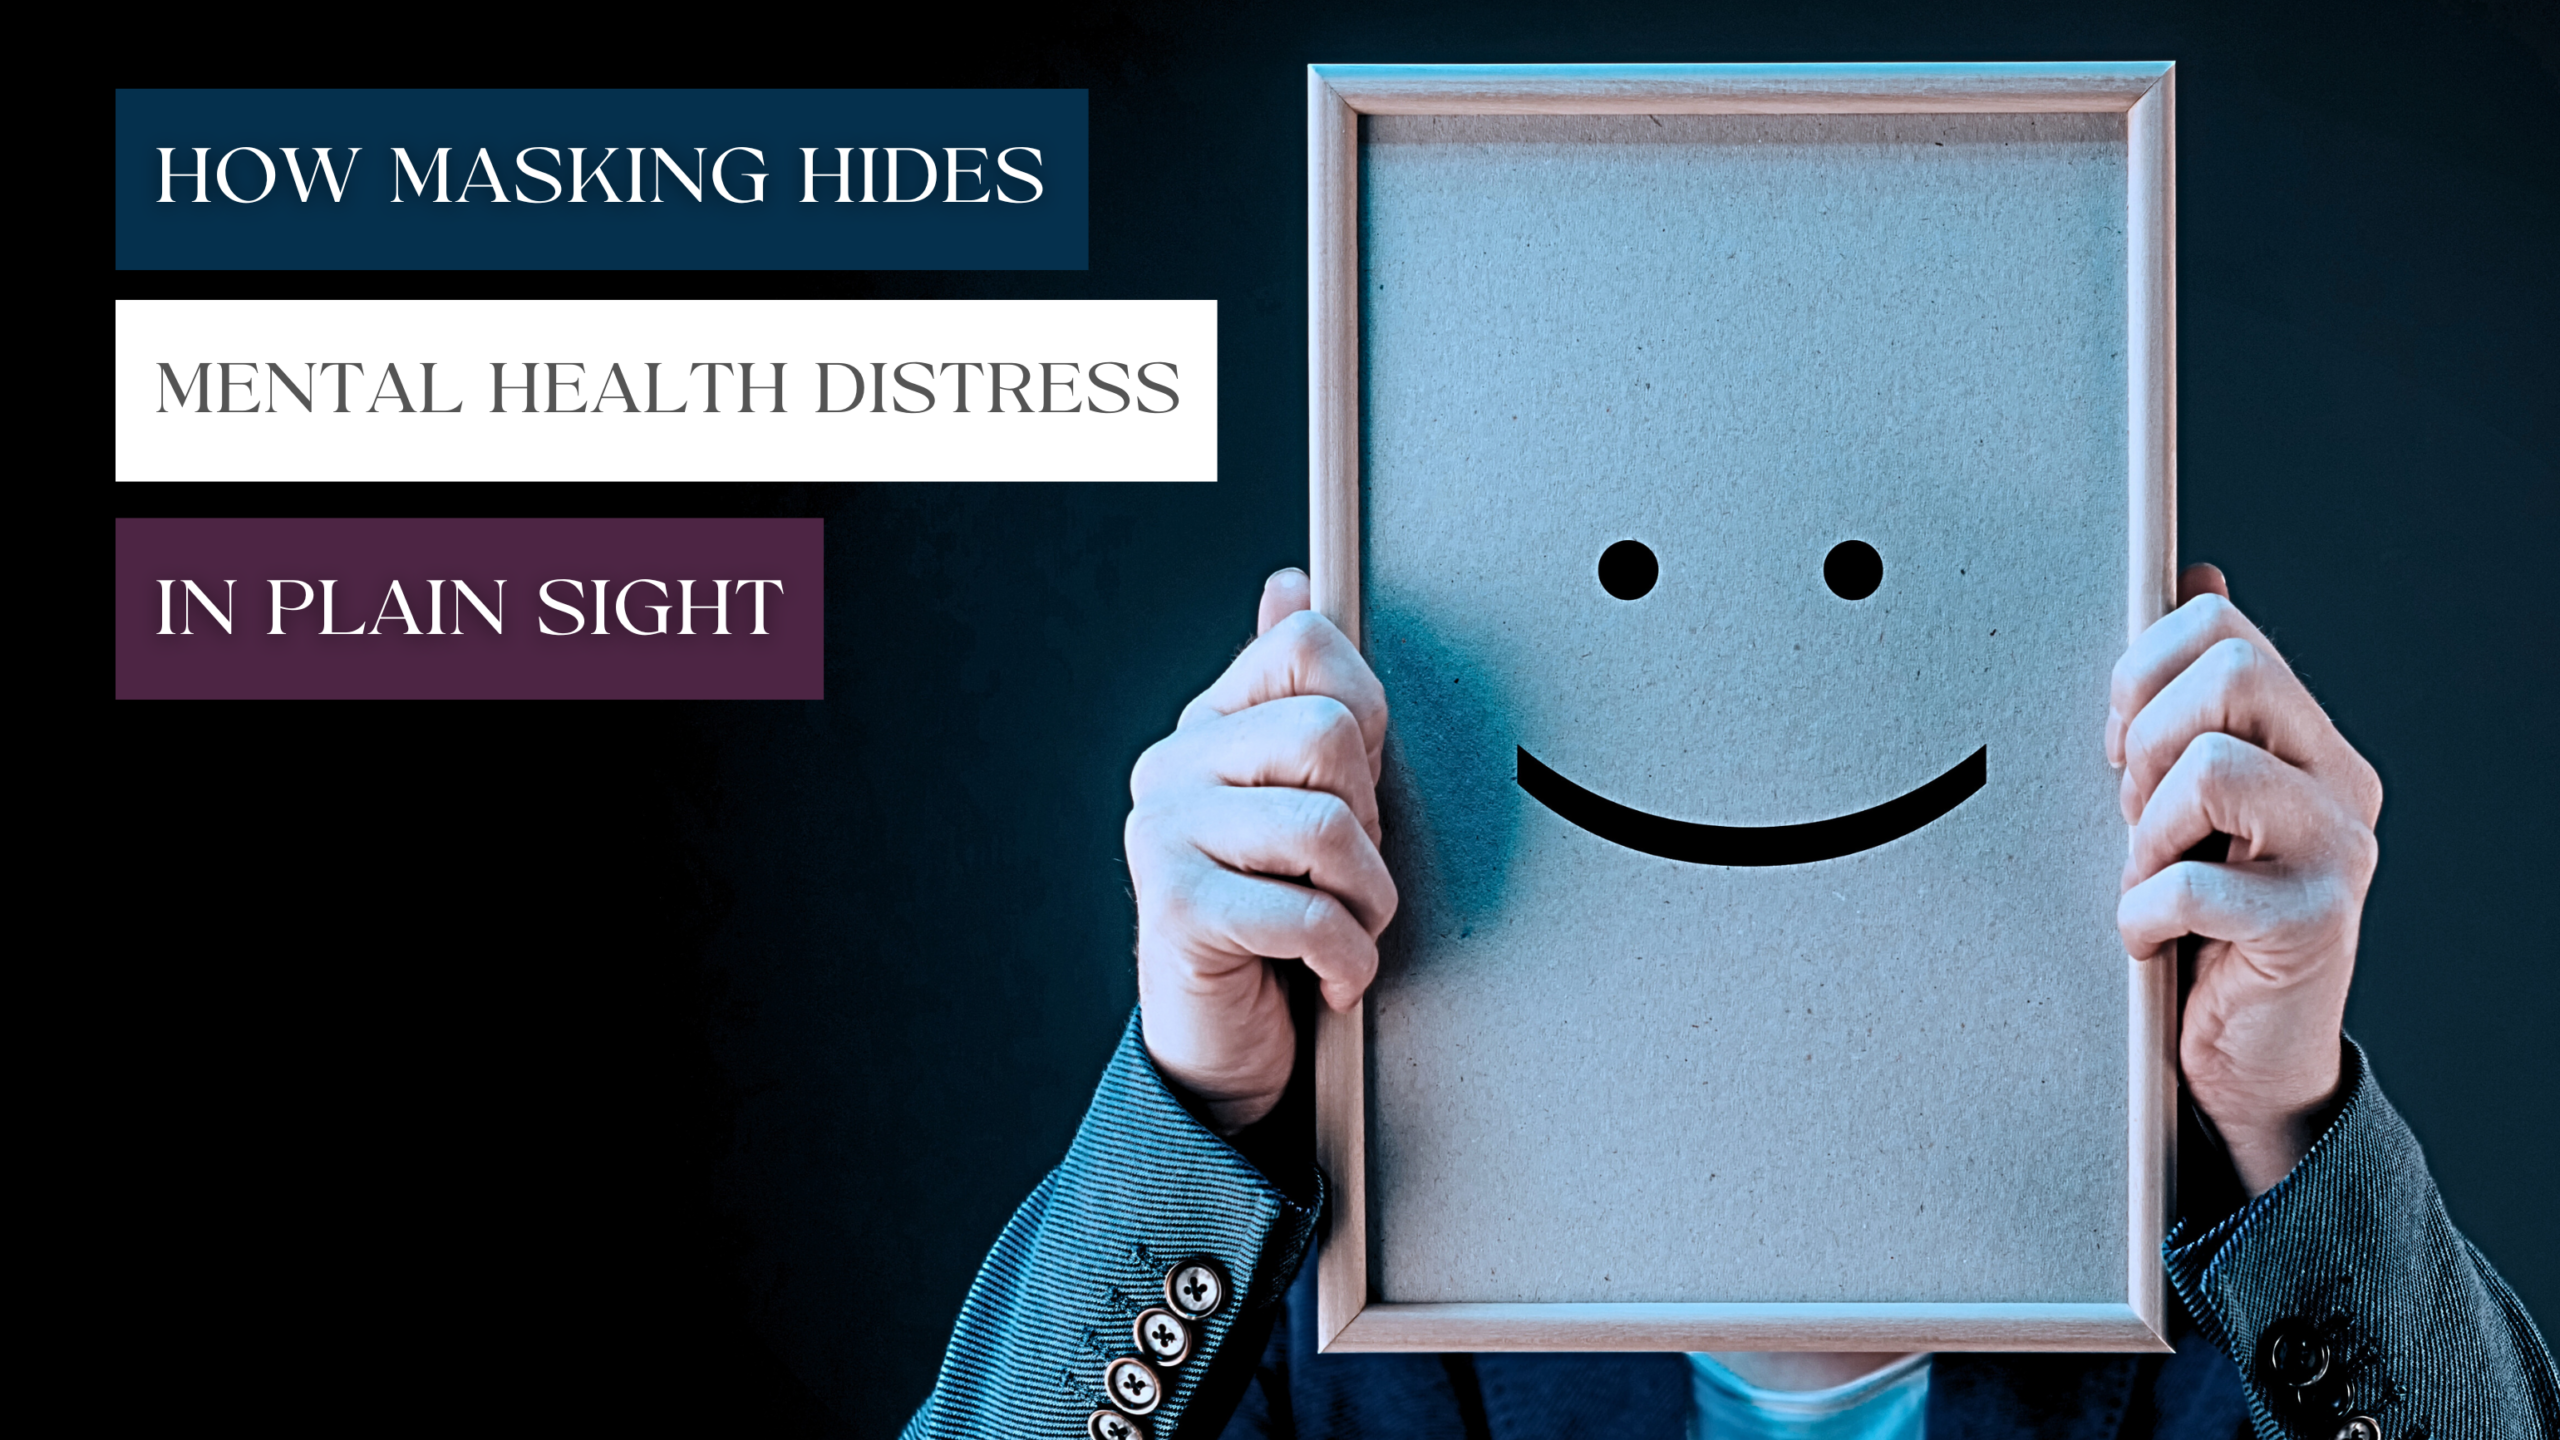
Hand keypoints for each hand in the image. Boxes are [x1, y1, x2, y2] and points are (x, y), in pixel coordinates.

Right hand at [1125, 569, 1397, 1132]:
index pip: (1311, 645)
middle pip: (1330, 733)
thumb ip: (1297, 695)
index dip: (1369, 719)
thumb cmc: (1280, 920)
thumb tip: (1287, 584)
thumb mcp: (1304, 798)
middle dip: (1368, 822)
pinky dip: (1347, 960)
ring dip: (1367, 900)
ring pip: (1328, 825)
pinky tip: (1330, 978)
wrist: (1226, 1051)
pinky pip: (1309, 913)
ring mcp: (1162, 833)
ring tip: (1343, 928)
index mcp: (1211, 724)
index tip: (1356, 791)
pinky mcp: (1173, 909)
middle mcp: (1173, 765)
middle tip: (1343, 877)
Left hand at [2110, 564, 2382, 1194]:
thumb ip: (2187, 694)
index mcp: (2303, 738)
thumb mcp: (2182, 797)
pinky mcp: (2314, 924)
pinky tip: (2151, 939)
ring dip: (2145, 831)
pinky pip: (2191, 883)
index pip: (2219, 626)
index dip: (2139, 672)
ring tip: (2150, 878)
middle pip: (2230, 669)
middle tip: (2135, 813)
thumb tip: (2193, 570)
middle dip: (2146, 737)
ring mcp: (2337, 850)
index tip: (2116, 742)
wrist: (2246, 1057)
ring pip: (2211, 766)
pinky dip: (2141, 914)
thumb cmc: (2201, 922)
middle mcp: (2337, 781)